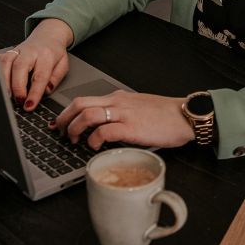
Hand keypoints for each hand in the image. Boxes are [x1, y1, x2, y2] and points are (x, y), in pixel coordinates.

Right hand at [0, 18, 73, 109]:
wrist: (48, 36)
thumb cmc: (54, 53)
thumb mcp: (63, 65)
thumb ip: (56, 78)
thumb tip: (46, 91)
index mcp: (46, 55)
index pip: (39, 76)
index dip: (34, 93)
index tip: (29, 105)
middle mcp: (30, 51)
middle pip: (19, 67)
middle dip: (17, 87)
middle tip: (19, 102)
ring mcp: (17, 50)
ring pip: (5, 63)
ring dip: (4, 82)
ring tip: (8, 97)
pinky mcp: (7, 52)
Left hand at [52, 90, 194, 149]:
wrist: (185, 115)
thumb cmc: (166, 115)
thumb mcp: (139, 109)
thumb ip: (123, 114)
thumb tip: (107, 128)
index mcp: (119, 98)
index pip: (85, 99)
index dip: (67, 112)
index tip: (59, 122)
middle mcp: (118, 102)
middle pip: (80, 103)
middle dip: (63, 118)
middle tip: (59, 132)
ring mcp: (124, 114)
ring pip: (87, 114)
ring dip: (74, 128)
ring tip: (74, 141)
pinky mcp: (131, 127)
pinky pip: (104, 131)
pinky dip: (93, 139)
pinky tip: (94, 147)